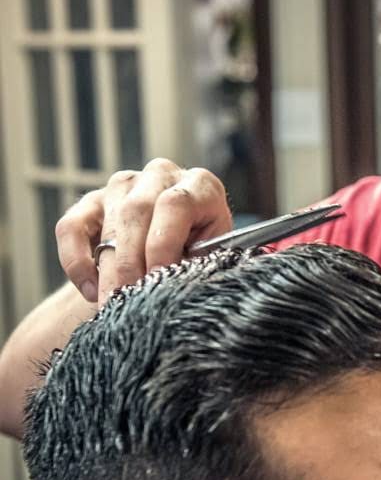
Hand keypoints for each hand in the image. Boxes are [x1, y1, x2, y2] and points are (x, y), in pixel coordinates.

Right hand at [55, 158, 230, 303]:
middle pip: (136, 212)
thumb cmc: (203, 254)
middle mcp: (159, 177)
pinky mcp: (90, 201)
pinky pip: (70, 227)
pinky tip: (90, 291)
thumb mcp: (210, 257)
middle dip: (132, 262)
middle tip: (130, 299)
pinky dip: (76, 262)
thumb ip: (195, 265)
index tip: (158, 278)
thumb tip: (171, 287)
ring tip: (114, 302)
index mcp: (199, 185)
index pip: (175, 204)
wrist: (177, 252)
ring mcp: (122, 186)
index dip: (163, 243)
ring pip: (109, 223)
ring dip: (109, 268)